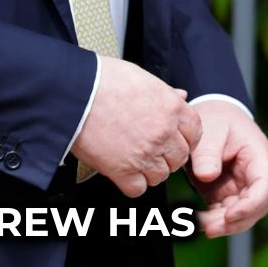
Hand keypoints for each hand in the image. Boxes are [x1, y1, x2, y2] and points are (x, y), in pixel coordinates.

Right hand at [71, 55, 201, 197]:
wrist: (72, 91)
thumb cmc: (102, 79)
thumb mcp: (141, 77)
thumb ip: (165, 92)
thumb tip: (181, 95)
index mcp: (172, 107)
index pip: (195, 133)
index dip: (184, 137)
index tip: (173, 139)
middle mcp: (163, 132)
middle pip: (179, 158)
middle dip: (166, 155)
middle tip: (148, 148)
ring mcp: (145, 154)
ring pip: (160, 176)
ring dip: (148, 170)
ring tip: (132, 158)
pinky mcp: (123, 170)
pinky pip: (138, 189)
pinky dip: (130, 183)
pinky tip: (121, 170)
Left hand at [187, 102, 267, 237]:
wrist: (212, 114)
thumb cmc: (217, 118)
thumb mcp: (212, 128)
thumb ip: (208, 152)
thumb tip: (206, 176)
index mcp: (258, 157)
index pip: (265, 186)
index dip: (251, 204)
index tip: (230, 214)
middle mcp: (254, 176)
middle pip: (254, 207)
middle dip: (234, 221)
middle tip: (210, 227)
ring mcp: (240, 186)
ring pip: (239, 214)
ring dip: (222, 224)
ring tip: (199, 224)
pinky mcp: (225, 192)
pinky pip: (223, 212)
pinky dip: (212, 219)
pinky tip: (196, 220)